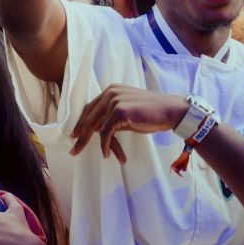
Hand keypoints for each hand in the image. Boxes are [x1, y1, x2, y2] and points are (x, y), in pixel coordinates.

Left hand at [69, 85, 187, 161]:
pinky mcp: (119, 111)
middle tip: (73, 149)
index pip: (90, 107)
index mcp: (111, 90)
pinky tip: (106, 154)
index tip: (74, 135)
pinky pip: (106, 132)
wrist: (170, 111)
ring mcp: (114, 100)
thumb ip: (112, 116)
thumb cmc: (151, 113)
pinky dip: (105, 145)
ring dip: (91, 142)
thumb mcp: (127, 112)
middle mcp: (110, 92)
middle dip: (80, 135)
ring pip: (95, 126)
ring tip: (84, 153)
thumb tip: (97, 129)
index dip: (81, 122)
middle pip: (89, 116)